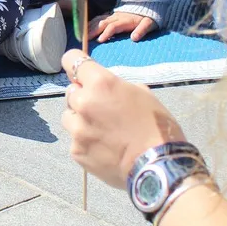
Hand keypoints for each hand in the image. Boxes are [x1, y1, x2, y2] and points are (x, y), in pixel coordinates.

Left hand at [61, 49, 185, 188]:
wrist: (157, 166)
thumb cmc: (156, 126)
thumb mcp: (142, 94)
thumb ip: (117, 87)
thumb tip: (106, 90)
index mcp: (101, 84)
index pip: (71, 60)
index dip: (76, 66)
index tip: (82, 74)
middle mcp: (83, 103)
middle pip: (71, 91)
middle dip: (83, 96)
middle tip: (101, 109)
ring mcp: (77, 129)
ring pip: (69, 116)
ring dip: (80, 119)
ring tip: (101, 130)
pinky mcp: (76, 151)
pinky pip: (75, 140)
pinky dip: (85, 141)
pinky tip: (104, 148)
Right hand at [90, 10, 155, 42]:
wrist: (148, 5)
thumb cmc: (149, 18)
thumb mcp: (150, 23)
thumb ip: (142, 30)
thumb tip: (134, 38)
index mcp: (126, 20)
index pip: (113, 27)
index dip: (106, 33)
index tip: (100, 40)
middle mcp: (117, 17)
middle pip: (103, 23)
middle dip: (94, 31)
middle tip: (86, 39)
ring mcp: (114, 15)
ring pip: (99, 20)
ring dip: (91, 27)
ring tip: (84, 35)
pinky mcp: (112, 15)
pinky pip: (100, 18)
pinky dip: (92, 22)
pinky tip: (86, 27)